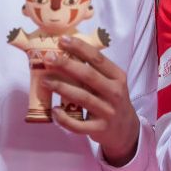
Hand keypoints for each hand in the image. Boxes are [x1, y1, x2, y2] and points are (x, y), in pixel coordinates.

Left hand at [42, 37, 139, 166]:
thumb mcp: (112, 82)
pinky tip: (54, 111)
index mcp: (117, 77)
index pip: (98, 59)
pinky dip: (64, 118)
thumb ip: (95, 70)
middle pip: (88, 76)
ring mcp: (107, 112)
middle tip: (49, 58)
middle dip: (67, 65)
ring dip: (61, 88)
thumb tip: (67, 51)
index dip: (80, 48)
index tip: (62, 40)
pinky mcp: (99, 129)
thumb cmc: (112, 100)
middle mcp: (114, 93)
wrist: (126, 130)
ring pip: (82, 98)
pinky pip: (79, 125)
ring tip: (45, 81)